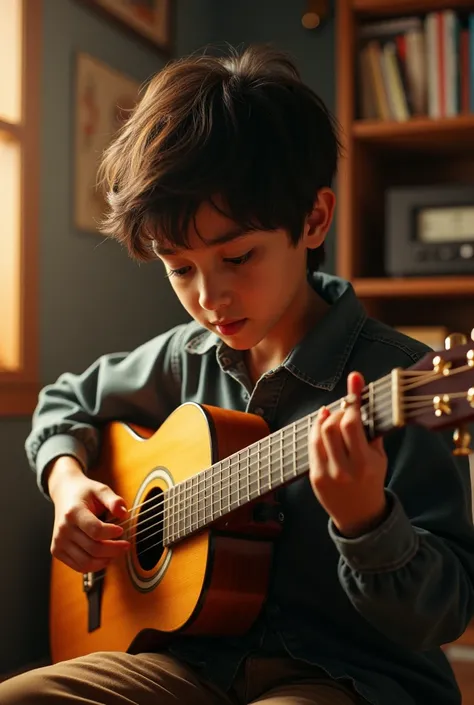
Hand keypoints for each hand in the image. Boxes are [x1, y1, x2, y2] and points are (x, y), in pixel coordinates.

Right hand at [48, 457, 129, 572]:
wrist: (64, 493)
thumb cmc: (84, 492)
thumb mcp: (100, 490)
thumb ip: (113, 500)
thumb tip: (123, 514)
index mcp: (73, 512)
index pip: (96, 530)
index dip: (112, 533)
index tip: (122, 530)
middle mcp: (63, 529)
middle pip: (93, 548)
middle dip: (114, 549)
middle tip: (126, 545)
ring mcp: (58, 542)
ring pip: (86, 562)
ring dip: (106, 560)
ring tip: (116, 551)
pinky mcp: (57, 551)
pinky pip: (79, 566)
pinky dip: (95, 566)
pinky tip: (105, 557)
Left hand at [309, 371, 388, 537]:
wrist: (360, 516)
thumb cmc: (372, 481)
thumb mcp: (380, 458)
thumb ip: (372, 433)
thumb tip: (363, 400)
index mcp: (365, 463)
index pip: (353, 423)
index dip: (352, 399)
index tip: (354, 379)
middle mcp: (345, 469)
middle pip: (332, 426)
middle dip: (338, 411)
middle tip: (345, 409)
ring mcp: (327, 474)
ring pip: (318, 434)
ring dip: (325, 419)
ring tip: (333, 415)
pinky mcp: (314, 477)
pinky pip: (312, 446)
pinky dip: (316, 432)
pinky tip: (323, 425)